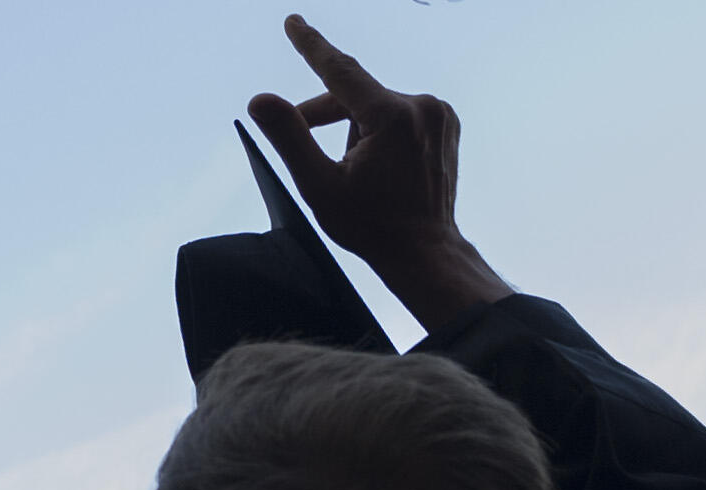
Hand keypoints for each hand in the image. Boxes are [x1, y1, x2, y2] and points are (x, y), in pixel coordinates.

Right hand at [247, 14, 511, 330]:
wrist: (424, 250)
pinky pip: (400, 113)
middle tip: (302, 146)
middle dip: (324, 116)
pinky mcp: (446, 122)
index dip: (311, 46)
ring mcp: (438, 113)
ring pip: (377, 105)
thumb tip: (260, 101)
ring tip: (353, 172)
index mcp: (391, 117)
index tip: (293, 22)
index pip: (340, 71)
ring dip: (353, 127)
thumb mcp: (318, 186)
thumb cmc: (370, 225)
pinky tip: (377, 165)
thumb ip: (289, 137)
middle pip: (356, 94)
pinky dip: (379, 129)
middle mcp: (421, 105)